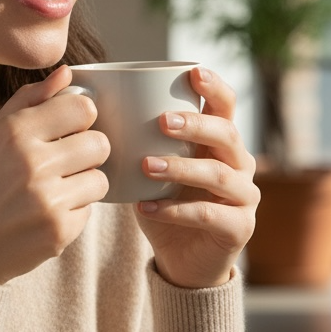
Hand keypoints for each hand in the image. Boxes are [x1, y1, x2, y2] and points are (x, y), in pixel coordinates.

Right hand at [0, 65, 110, 284]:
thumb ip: (29, 101)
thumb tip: (68, 73)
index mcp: (14, 132)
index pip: (83, 107)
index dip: (78, 118)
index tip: (66, 130)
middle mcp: (33, 162)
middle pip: (99, 143)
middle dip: (85, 152)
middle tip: (61, 164)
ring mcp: (48, 199)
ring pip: (99, 179)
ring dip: (82, 184)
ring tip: (53, 191)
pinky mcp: (58, 231)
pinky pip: (89, 211)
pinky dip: (72, 213)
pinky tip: (44, 215)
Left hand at [134, 66, 259, 288]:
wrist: (181, 259)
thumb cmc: (163, 202)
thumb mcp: (150, 167)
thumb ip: (136, 140)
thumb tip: (87, 105)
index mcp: (220, 142)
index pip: (226, 106)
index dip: (215, 87)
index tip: (193, 72)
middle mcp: (239, 164)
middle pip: (227, 135)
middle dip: (196, 125)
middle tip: (162, 122)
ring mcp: (244, 197)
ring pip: (219, 174)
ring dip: (181, 167)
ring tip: (146, 165)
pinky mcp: (239, 228)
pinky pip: (209, 214)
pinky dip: (175, 210)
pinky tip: (146, 207)